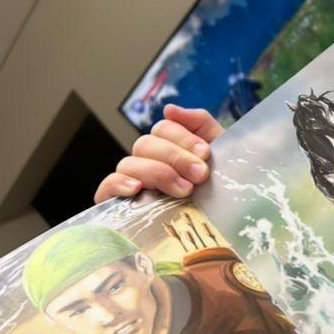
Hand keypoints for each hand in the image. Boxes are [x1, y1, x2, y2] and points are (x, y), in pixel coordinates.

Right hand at [94, 105, 224, 202]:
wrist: (228, 224)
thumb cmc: (223, 188)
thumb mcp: (221, 152)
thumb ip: (200, 123)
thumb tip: (169, 108)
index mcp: (170, 147)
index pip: (163, 128)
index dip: (183, 138)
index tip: (205, 154)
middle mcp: (148, 163)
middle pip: (145, 144)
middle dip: (175, 157)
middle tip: (200, 175)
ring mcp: (132, 183)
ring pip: (128, 163)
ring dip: (157, 173)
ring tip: (184, 190)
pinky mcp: (119, 207)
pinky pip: (105, 188)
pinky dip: (117, 184)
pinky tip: (135, 189)